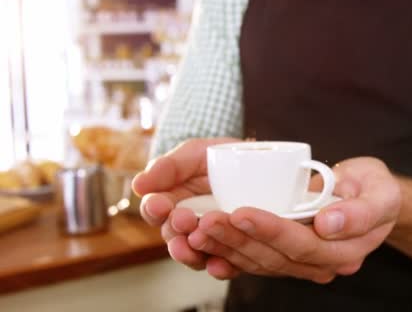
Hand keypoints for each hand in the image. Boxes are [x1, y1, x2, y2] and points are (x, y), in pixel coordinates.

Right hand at [132, 138, 242, 276]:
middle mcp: (189, 225)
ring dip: (191, 253)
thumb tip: (138, 185)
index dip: (155, 209)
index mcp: (174, 201)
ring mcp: (212, 240)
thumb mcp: (196, 153)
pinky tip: (218, 264)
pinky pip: (226, 266)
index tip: (159, 204)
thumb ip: (169, 166)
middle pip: (173, 236)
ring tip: (195, 243)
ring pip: (195, 255)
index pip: (156, 210)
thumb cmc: (224, 158)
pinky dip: (220, 268)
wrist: (263, 164)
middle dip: (175, 229)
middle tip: (184, 219)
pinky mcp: (235, 252)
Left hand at [186, 157, 401, 282]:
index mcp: (345, 249)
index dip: (269, 230)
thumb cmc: (376, 190)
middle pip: (273, 257)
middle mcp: (321, 263)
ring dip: (225, 246)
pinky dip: (226, 252)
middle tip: (205, 220)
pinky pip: (253, 259)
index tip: (240, 211)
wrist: (370, 197)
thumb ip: (361, 211)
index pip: (302, 244)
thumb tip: (328, 224)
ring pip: (258, 261)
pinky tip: (202, 242)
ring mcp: (302, 263)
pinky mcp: (286, 255)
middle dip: (237, 239)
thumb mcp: (381, 192)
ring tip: (196, 227)